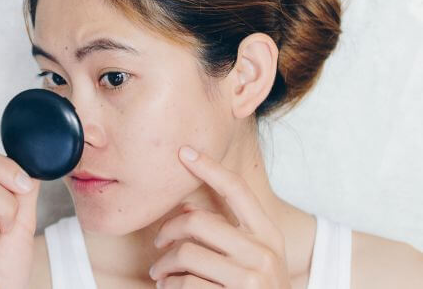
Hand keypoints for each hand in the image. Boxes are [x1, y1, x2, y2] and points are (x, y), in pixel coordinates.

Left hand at [149, 146, 290, 287]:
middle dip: (168, 231)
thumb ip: (227, 232)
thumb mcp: (251, 257)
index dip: (210, 167)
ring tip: (161, 274)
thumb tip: (184, 205)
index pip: (237, 190)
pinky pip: (185, 283)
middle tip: (158, 244)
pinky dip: (169, 286)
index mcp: (267, 234)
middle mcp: (264, 253)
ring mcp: (251, 279)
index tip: (184, 152)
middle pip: (198, 222)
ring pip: (186, 253)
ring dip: (164, 265)